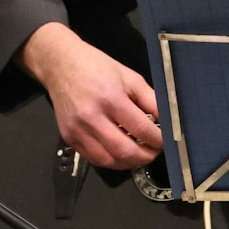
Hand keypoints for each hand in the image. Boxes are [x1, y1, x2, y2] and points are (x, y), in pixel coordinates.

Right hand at [18, 23, 162, 169]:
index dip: (158, 140)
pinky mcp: (68, 137)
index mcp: (110, 98)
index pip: (141, 129)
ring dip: (128, 162)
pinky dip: (110, 160)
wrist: (60, 65)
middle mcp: (92, 117)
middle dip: (146, 156)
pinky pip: (93, 159)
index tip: (165, 141)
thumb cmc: (96, 67)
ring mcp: (78, 130)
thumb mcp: (129, 76)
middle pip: (125, 150)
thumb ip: (150, 99)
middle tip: (154, 152)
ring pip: (108, 160)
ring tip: (138, 154)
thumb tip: (167, 121)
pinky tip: (119, 152)